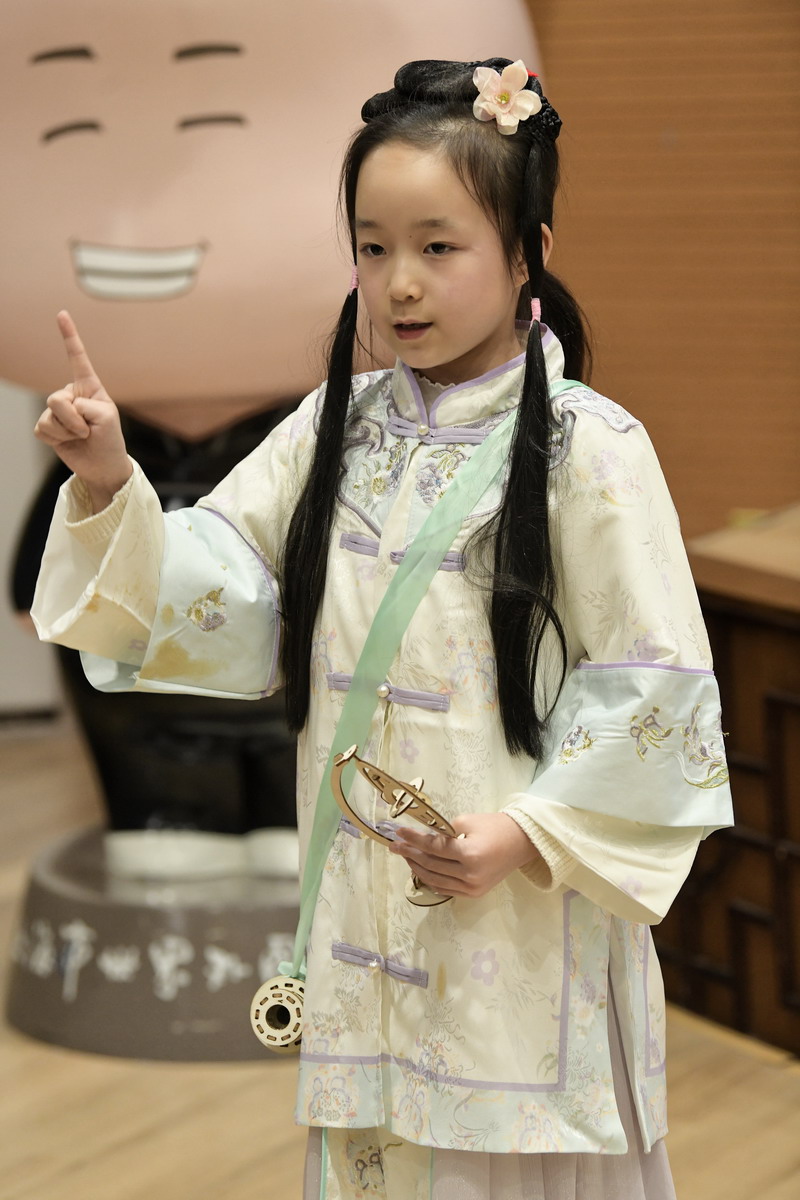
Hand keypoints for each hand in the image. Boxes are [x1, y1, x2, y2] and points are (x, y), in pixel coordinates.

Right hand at [34, 311, 130, 511]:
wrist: (103, 467)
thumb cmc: (110, 440)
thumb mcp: (107, 418)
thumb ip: (85, 406)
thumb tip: (64, 408)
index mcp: (89, 387)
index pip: (78, 358)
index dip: (69, 336)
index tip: (61, 314)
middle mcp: (72, 395)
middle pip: (56, 398)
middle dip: (72, 419)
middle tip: (87, 431)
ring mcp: (58, 411)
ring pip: (49, 414)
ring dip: (66, 431)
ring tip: (81, 437)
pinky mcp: (49, 427)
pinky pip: (42, 428)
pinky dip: (56, 438)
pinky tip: (69, 442)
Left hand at [390, 811, 540, 898]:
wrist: (522, 843)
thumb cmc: (496, 826)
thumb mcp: (468, 820)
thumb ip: (444, 830)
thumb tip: (422, 836)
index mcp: (470, 853)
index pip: (433, 847)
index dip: (413, 839)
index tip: (399, 833)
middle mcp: (470, 874)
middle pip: (431, 865)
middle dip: (410, 854)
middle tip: (395, 845)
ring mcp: (472, 888)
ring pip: (435, 880)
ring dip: (417, 868)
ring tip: (405, 855)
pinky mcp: (474, 894)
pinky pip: (446, 889)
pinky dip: (431, 880)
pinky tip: (421, 869)